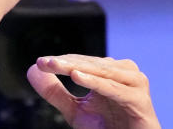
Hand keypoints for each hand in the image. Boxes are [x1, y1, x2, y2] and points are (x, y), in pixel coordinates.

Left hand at [27, 54, 160, 128]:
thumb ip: (55, 92)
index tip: (40, 63)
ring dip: (80, 68)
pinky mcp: (140, 100)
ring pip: (103, 72)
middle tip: (45, 63)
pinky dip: (96, 82)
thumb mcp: (75, 111)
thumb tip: (32, 70)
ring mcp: (135, 84)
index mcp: (110, 71)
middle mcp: (124, 72)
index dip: (61, 61)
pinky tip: (77, 77)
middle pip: (91, 63)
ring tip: (58, 66)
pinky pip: (115, 89)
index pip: (81, 61)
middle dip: (66, 63)